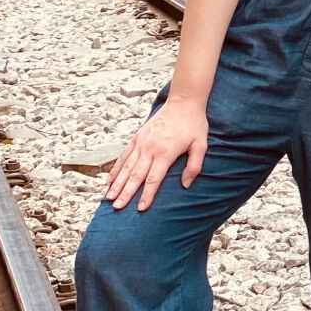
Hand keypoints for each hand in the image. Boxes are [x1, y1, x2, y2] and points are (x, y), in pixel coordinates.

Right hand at [104, 95, 208, 211]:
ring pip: (126, 167)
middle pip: (136, 175)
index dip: (147, 195)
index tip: (140, 209)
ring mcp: (141, 142)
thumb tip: (185, 184)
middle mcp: (150, 148)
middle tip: (118, 208)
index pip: (153, 179)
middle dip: (126, 193)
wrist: (183, 101)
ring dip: (117, 183)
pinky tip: (109, 180)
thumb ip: (194, 166)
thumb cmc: (194, 124)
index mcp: (165, 152)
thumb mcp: (201, 145)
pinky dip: (116, 168)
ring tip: (109, 197)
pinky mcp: (137, 137)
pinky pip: (124, 155)